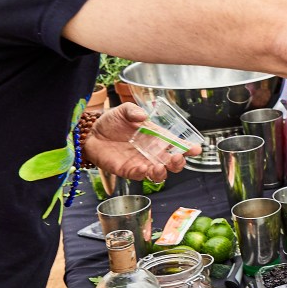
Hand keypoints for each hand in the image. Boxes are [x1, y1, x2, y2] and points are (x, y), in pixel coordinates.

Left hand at [82, 103, 201, 182]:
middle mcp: (153, 152)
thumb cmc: (111, 122)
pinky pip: (139, 176)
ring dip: (162, 172)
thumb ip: (133, 111)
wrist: (91, 133)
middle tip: (176, 158)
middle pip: (173, 163)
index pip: (177, 144)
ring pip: (159, 174)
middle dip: (179, 163)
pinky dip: (143, 174)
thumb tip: (143, 115)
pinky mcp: (128, 170)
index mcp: (157, 137)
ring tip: (159, 166)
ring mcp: (141, 162)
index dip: (188, 148)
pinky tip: (143, 168)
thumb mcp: (123, 111)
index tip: (195, 149)